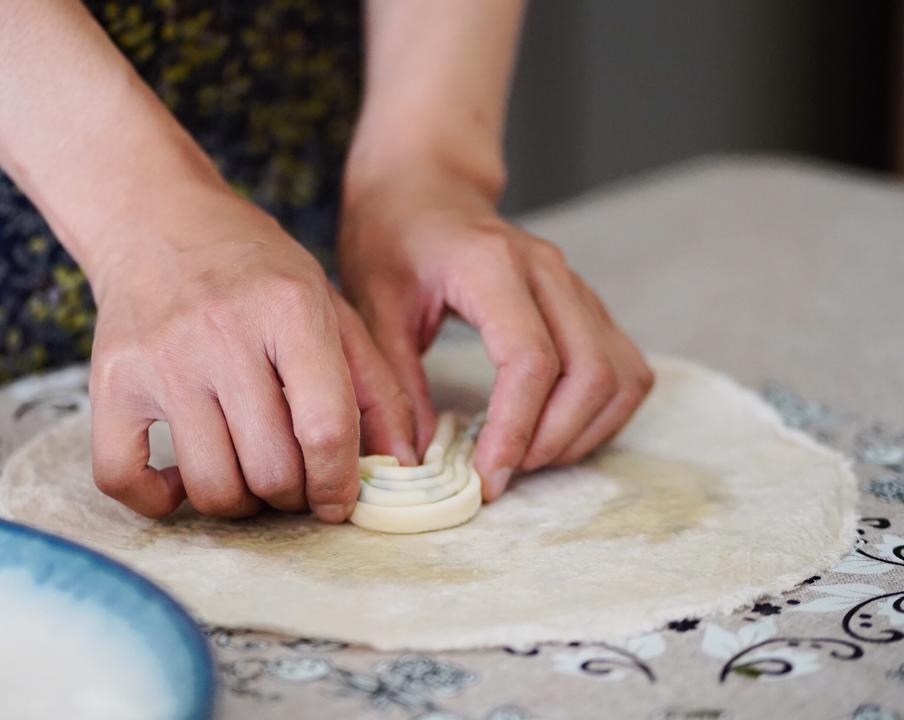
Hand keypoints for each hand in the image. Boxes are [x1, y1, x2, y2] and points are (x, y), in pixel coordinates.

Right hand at [85, 188, 414, 520]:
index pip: (325, 428)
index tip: (337, 500)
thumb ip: (373, 384)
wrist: (156, 219)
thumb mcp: (328, 306)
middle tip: (292, 479)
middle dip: (292, 495)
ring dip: (238, 502)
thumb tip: (402, 464)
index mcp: (290, 308)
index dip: (339, 484)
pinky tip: (181, 478)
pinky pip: (122, 477)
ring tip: (246, 474)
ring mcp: (160, 358)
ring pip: (210, 484)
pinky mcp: (111, 380)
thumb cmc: (254, 270)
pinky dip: (157, 500)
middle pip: (271, 468)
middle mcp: (223, 332)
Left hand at [337, 166, 653, 500]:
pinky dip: (604, 412)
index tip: (488, 476)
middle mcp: (549, 271)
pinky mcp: (588, 302)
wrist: (425, 189)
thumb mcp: (373, 306)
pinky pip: (625, 367)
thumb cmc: (394, 240)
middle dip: (553, 440)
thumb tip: (419, 459)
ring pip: (620, 375)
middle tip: (505, 472)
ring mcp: (576, 284)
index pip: (530, 360)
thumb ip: (397, 381)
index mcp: (491, 265)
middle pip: (590, 373)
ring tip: (529, 457)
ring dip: (584, 432)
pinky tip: (558, 431)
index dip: (515, 429)